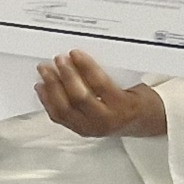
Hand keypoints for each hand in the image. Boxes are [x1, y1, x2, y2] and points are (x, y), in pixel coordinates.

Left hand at [37, 51, 167, 138]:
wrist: (142, 122)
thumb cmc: (137, 100)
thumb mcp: (135, 85)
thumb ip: (113, 74)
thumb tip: (84, 57)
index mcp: (123, 106)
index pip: (100, 85)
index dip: (85, 67)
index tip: (75, 53)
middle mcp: (106, 120)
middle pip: (79, 97)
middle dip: (66, 75)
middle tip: (58, 59)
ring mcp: (91, 128)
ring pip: (64, 109)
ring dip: (52, 87)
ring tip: (45, 70)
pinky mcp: (80, 130)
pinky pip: (58, 116)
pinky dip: (47, 100)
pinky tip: (41, 87)